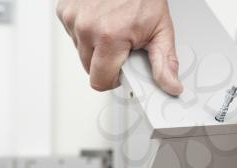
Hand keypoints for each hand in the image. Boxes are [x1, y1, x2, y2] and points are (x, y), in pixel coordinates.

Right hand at [56, 0, 182, 94]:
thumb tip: (171, 87)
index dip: (113, 79)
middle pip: (90, 69)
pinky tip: (100, 21)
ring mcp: (73, 18)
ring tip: (112, 30)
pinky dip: (86, 33)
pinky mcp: (65, 11)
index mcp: (110, 37)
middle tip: (121, 45)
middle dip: (106, 63)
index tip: (122, 69)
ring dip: (95, 48)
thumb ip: (164, 63)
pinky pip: (73, 36)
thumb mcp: (161, 31)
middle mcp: (86, 28)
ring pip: (81, 53)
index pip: (100, 81)